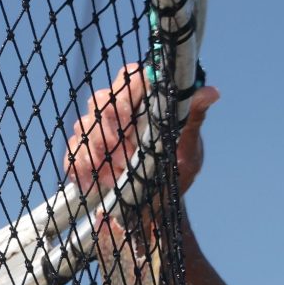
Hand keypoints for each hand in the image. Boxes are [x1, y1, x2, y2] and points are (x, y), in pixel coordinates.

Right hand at [65, 61, 217, 198]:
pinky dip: (79, 166)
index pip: (129, 77)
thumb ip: (193, 118)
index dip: (125, 89)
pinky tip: (93, 182)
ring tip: (114, 176)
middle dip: (107, 128)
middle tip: (124, 155)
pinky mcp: (85, 155)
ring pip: (83, 126)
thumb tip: (212, 93)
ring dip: (96, 152)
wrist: (158, 207)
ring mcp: (98, 134)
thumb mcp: (188, 148)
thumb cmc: (176, 173)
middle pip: (99, 100)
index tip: (129, 115)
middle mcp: (118, 113)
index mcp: (143, 104)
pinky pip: (72, 152)